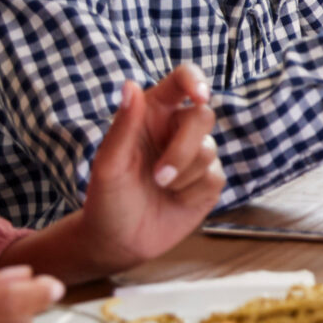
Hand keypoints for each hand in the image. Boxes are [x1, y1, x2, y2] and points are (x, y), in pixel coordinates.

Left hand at [75, 69, 226, 270]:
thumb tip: (130, 85)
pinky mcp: (208, 182)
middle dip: (183, 149)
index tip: (199, 96)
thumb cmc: (107, 199)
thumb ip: (123, 125)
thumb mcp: (109, 163)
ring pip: (210, 150)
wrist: (118, 242)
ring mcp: (195, 156)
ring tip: (159, 188)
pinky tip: (174, 199)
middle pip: (203, 117)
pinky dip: (192, 191)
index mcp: (152, 113)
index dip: (195, 80)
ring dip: (183, 174)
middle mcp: (176, 130)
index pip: (181, 80)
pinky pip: (215, 176)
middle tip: (159, 177)